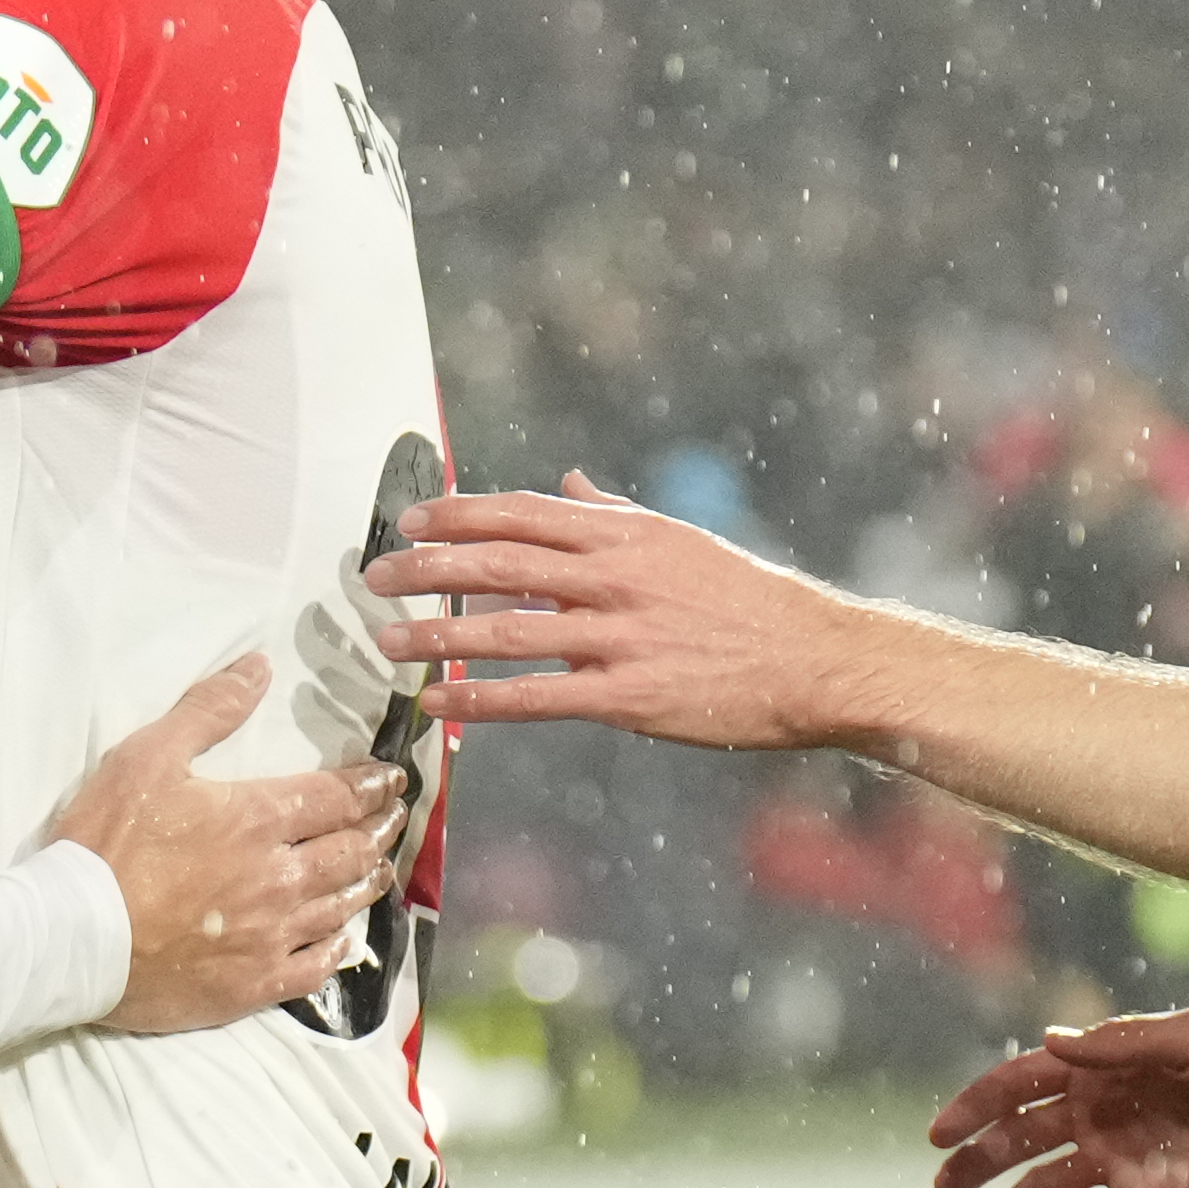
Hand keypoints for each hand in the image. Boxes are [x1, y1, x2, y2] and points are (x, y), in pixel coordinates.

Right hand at [50, 654, 396, 1035]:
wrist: (72, 938)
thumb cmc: (106, 844)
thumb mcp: (146, 757)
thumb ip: (208, 710)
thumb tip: (259, 667)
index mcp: (258, 818)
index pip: (338, 797)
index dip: (372, 785)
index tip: (392, 780)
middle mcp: (280, 877)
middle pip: (350, 851)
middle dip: (379, 830)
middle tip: (395, 819)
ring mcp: (271, 935)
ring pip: (341, 907)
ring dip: (366, 883)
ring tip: (378, 870)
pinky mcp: (254, 984)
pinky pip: (316, 969)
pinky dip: (337, 949)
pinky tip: (344, 940)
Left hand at [377, 479, 904, 755]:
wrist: (815, 660)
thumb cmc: (747, 602)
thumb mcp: (679, 540)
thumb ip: (613, 515)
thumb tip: (567, 485)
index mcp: (626, 534)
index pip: (522, 512)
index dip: (459, 514)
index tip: (411, 521)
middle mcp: (616, 577)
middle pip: (499, 563)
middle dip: (426, 568)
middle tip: (373, 577)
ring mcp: (620, 635)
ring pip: (506, 630)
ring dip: (434, 636)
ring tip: (384, 644)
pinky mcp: (629, 695)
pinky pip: (537, 696)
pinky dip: (478, 698)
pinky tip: (436, 702)